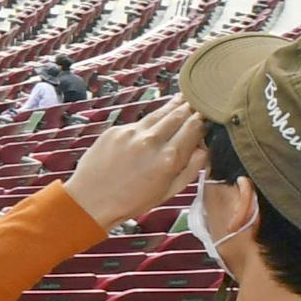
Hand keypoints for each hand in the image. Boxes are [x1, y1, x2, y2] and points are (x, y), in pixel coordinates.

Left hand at [62, 94, 206, 230]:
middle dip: (191, 107)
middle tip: (199, 102)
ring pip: (159, 112)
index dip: (204, 119)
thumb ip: (191, 167)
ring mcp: (131, 133)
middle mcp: (151, 141)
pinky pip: (139, 122)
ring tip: (183, 99)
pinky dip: (149, 122)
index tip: (209, 116)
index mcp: (168, 158)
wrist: (91, 201)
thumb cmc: (131, 201)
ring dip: (173, 106)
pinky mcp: (115, 130)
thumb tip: (205, 147)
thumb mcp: (169, 191)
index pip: (194, 127)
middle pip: (179, 113)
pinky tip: (154, 122)